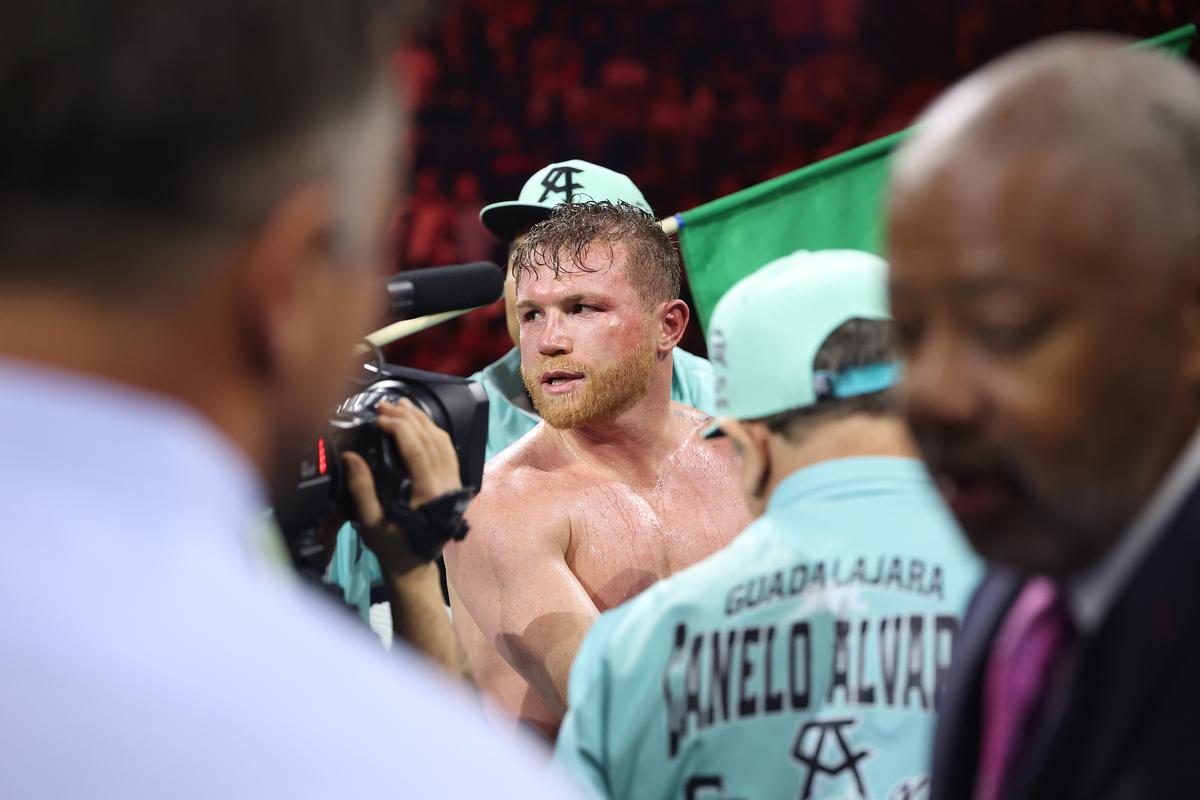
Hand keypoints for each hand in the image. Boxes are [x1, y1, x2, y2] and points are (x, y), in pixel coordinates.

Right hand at [343, 398, 462, 570]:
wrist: (415, 567)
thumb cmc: (392, 547)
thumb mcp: (371, 521)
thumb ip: (361, 487)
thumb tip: (350, 456)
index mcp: (429, 493)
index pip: (417, 448)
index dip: (399, 427)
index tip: (378, 417)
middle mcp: (447, 485)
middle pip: (431, 439)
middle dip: (408, 417)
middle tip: (385, 405)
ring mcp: (454, 483)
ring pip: (443, 441)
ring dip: (422, 420)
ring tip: (401, 406)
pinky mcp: (454, 484)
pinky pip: (449, 450)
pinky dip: (435, 432)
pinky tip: (420, 423)